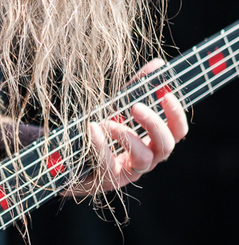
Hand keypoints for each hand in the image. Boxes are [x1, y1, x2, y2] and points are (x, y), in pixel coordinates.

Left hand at [71, 60, 187, 194]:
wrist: (68, 158)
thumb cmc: (100, 129)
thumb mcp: (118, 106)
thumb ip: (138, 88)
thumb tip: (158, 64)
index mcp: (153, 141)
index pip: (177, 131)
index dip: (176, 114)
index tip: (166, 94)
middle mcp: (147, 158)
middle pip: (166, 145)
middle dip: (154, 124)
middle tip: (137, 107)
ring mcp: (129, 172)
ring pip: (144, 159)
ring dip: (128, 137)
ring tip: (108, 122)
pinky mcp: (108, 180)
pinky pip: (110, 165)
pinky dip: (101, 145)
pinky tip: (92, 129)